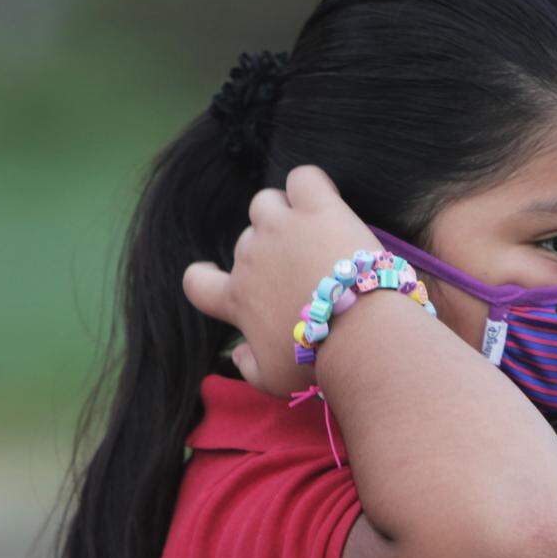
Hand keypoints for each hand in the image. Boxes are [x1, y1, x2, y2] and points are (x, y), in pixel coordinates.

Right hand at [181, 165, 382, 397]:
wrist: (359, 334)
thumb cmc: (316, 362)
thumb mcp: (273, 380)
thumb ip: (248, 367)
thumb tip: (237, 354)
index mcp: (238, 299)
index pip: (196, 282)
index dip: (205, 276)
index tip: (221, 278)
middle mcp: (251, 257)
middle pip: (246, 238)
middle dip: (270, 251)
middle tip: (303, 270)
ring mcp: (281, 227)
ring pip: (266, 202)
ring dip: (283, 212)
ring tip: (312, 233)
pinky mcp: (318, 208)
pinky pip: (303, 177)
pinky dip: (311, 186)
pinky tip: (326, 203)